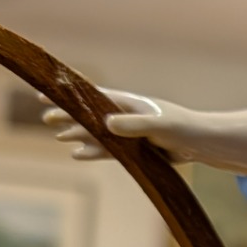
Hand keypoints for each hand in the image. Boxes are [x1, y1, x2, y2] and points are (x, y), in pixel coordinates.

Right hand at [43, 89, 202, 162]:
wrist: (200, 143)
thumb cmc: (183, 128)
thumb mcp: (159, 125)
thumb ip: (134, 125)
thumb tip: (107, 124)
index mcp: (128, 103)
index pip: (93, 96)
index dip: (70, 95)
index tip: (49, 91)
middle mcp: (125, 115)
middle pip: (90, 114)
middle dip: (68, 115)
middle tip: (45, 118)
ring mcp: (128, 133)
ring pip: (96, 134)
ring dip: (77, 134)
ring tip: (57, 137)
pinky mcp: (134, 150)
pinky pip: (107, 150)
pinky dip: (92, 152)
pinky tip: (76, 154)